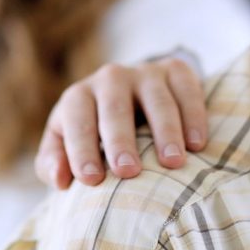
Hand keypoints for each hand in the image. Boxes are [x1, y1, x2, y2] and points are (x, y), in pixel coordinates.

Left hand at [34, 54, 207, 188]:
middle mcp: (110, 78)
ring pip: (156, 99)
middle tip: (128, 171)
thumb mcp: (65, 144)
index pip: (77, 120)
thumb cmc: (95, 133)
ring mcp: (145, 72)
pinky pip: (187, 88)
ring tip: (172, 162)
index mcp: (79, 97)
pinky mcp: (176, 70)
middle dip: (120, 140)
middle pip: (115, 108)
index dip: (81, 149)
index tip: (91, 179)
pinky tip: (197, 143)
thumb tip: (61, 179)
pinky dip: (193, 115)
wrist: (130, 96)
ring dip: (165, 131)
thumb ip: (52, 163)